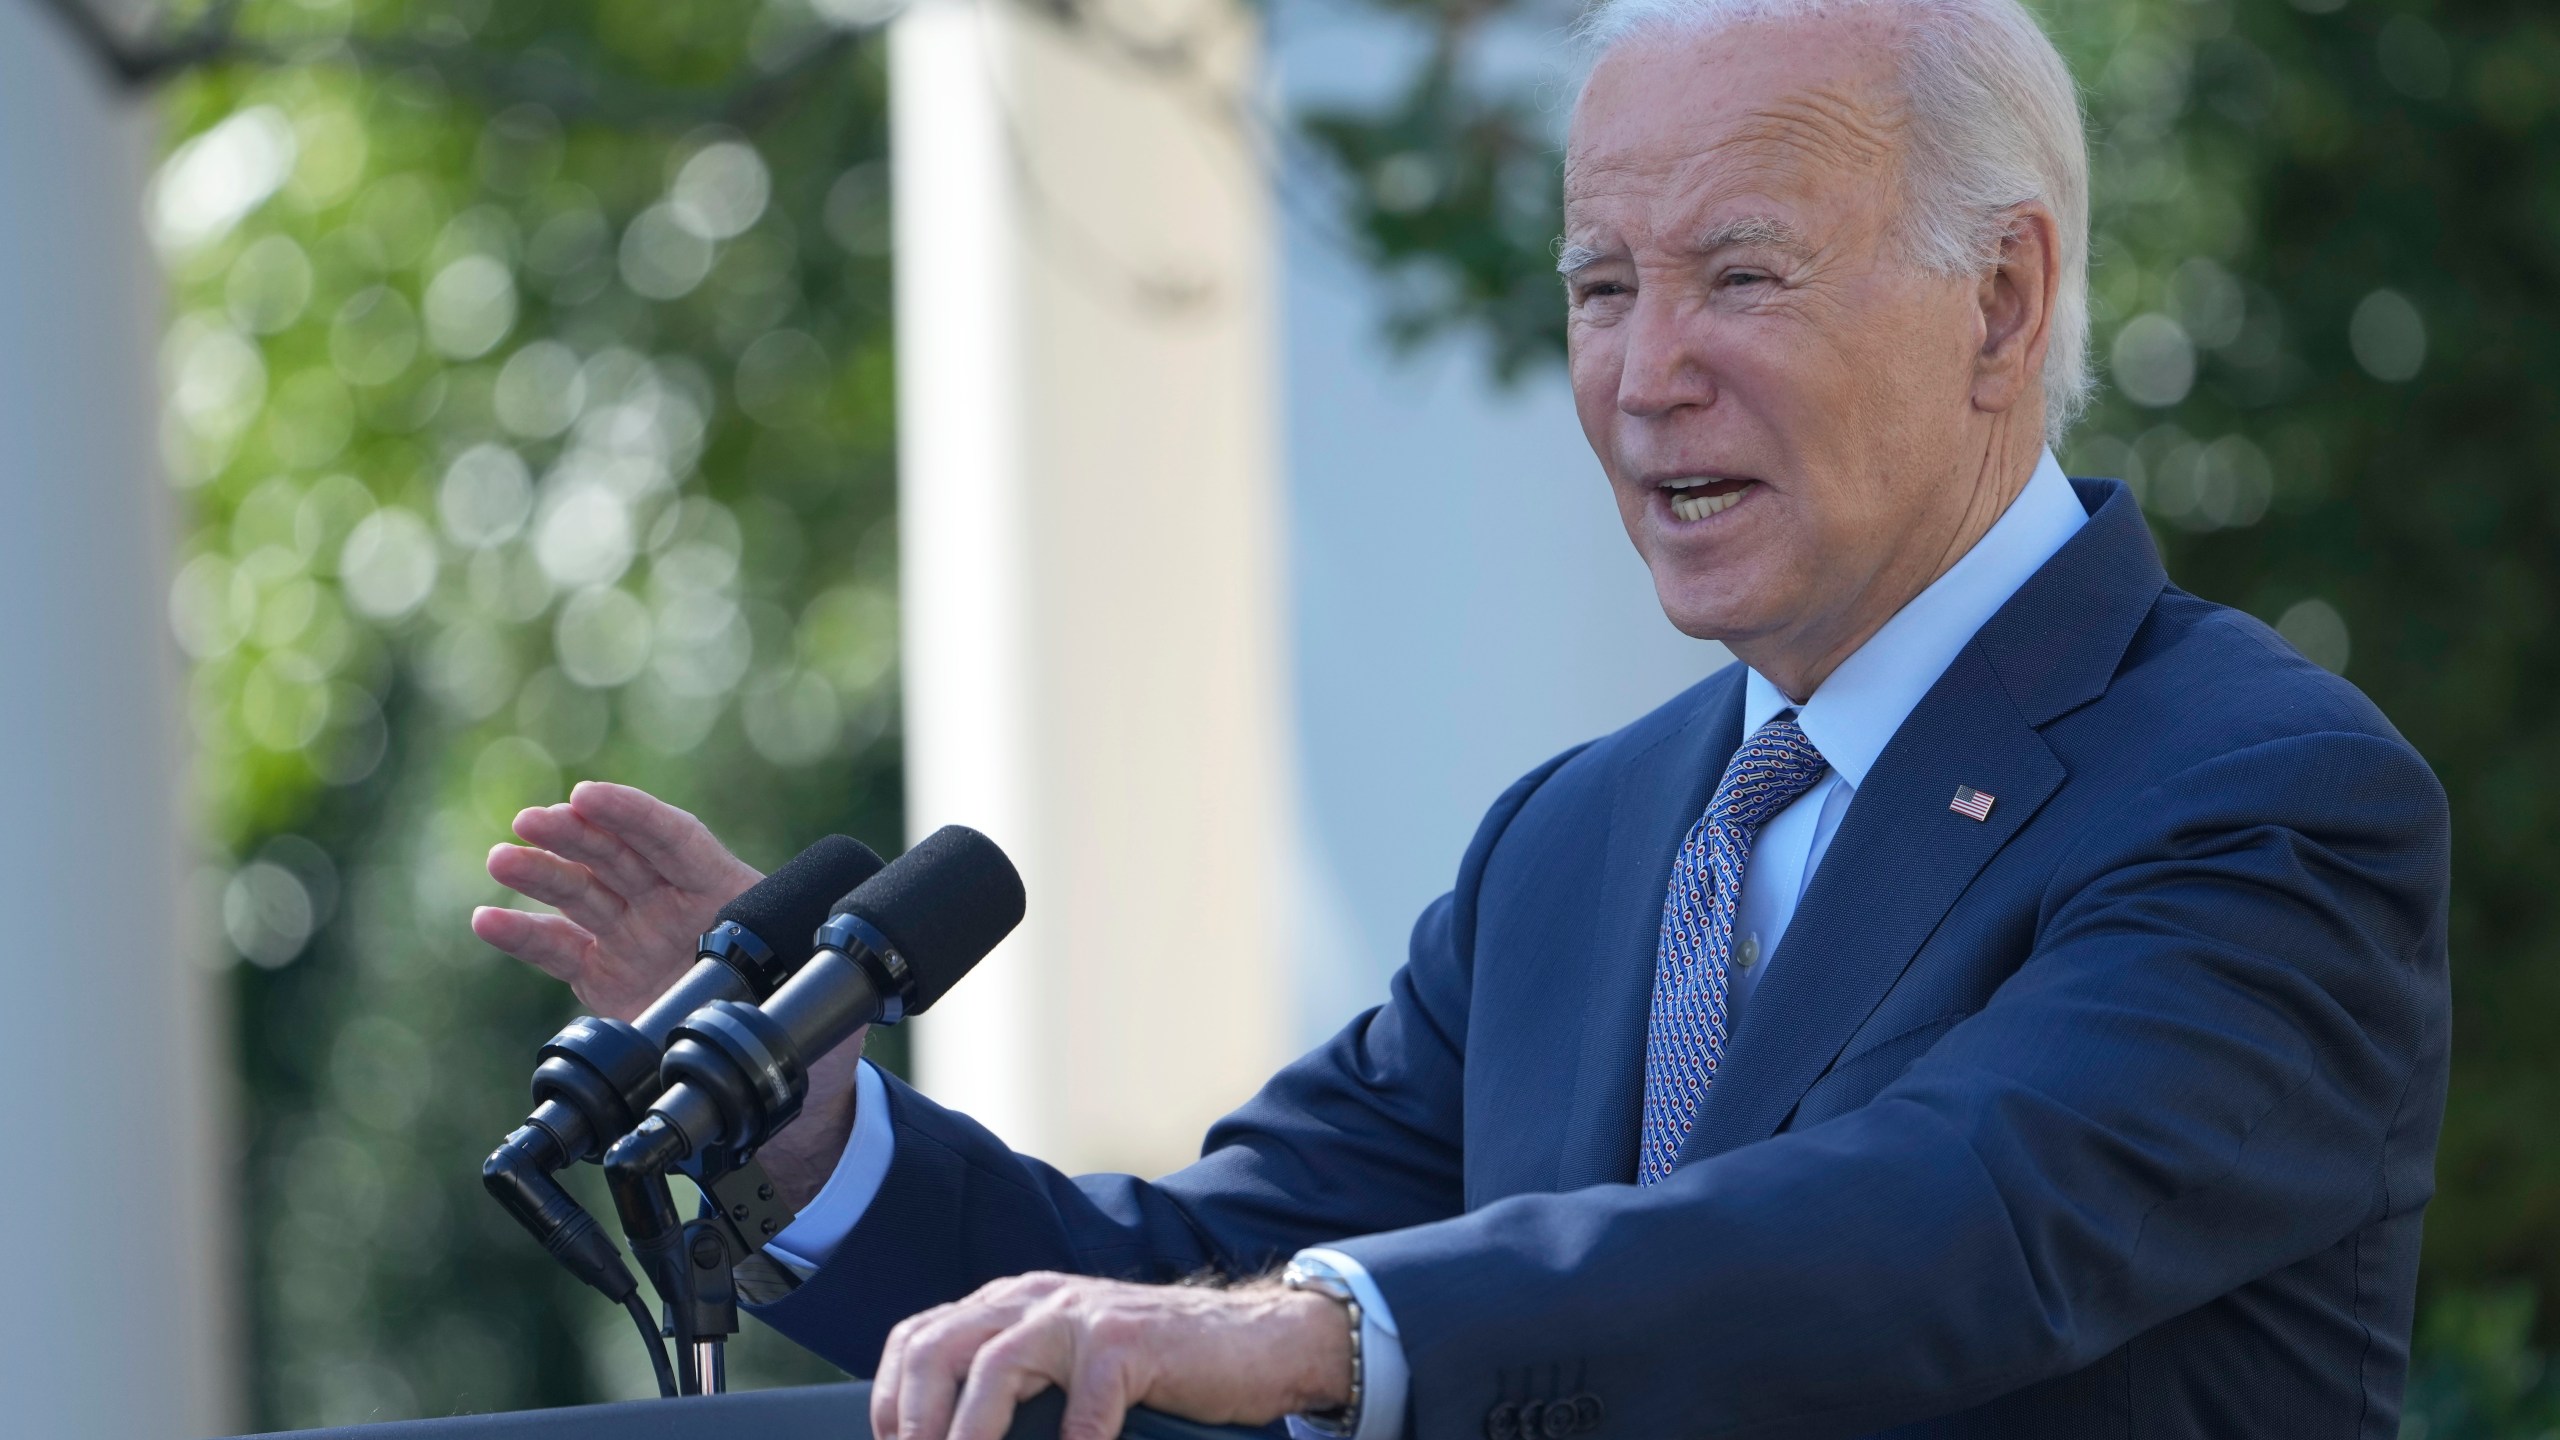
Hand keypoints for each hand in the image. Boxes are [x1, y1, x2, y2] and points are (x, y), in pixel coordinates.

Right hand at [472, 780, 763, 1020]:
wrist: (750, 1046)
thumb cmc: (775, 995)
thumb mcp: (785, 964)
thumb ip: (771, 948)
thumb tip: (797, 956)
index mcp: (718, 887)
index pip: (674, 837)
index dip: (632, 813)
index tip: (589, 796)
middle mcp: (667, 901)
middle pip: (616, 856)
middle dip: (574, 834)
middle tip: (532, 821)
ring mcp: (631, 933)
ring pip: (580, 893)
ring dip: (538, 873)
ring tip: (501, 858)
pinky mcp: (601, 971)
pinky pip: (558, 948)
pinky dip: (522, 935)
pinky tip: (487, 920)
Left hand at [870, 1272, 1352, 1439]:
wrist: (1259, 1340)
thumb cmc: (1158, 1368)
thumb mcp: (1070, 1362)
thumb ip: (1019, 1383)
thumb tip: (951, 1433)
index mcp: (1013, 1303)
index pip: (919, 1337)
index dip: (889, 1402)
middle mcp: (1036, 1298)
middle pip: (937, 1348)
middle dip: (912, 1421)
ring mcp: (1082, 1315)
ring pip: (994, 1370)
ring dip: (969, 1436)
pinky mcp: (1128, 1341)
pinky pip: (1082, 1407)